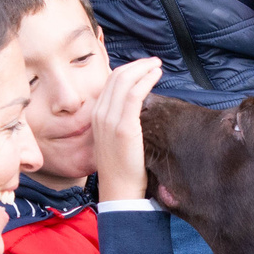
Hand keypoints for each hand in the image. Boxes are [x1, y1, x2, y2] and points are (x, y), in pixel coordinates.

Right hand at [91, 57, 162, 201]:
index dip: (128, 70)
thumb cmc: (121, 168)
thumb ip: (118, 121)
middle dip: (137, 65)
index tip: (143, 68)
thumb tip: (132, 108)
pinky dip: (146, 80)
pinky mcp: (124, 127)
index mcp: (96, 115)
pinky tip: (157, 76)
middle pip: (117, 77)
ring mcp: (110, 120)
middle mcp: (99, 114)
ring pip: (125, 81)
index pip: (110, 82)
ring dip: (144, 69)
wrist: (119, 190)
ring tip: (158, 66)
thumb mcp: (113, 139)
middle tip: (153, 62)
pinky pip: (134, 94)